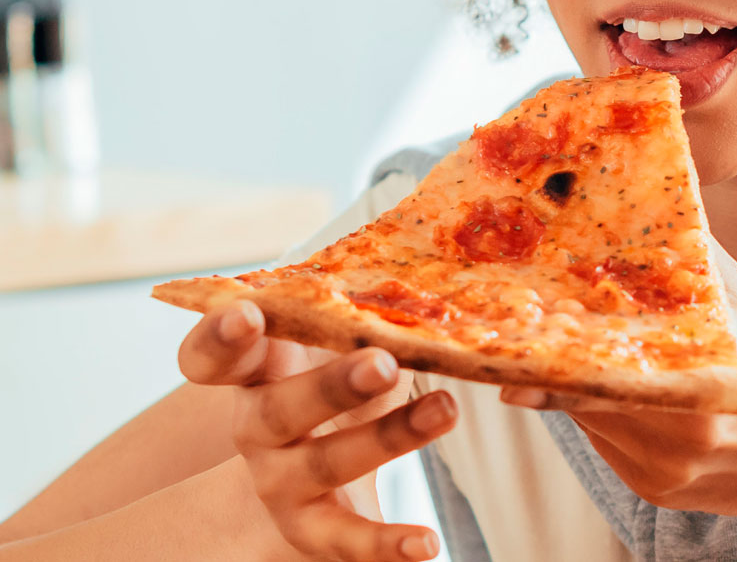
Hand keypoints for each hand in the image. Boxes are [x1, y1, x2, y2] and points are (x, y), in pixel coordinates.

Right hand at [178, 301, 455, 560]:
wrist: (304, 475)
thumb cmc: (326, 385)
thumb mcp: (329, 348)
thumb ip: (349, 317)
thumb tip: (420, 278)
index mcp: (254, 375)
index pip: (215, 357)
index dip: (221, 336)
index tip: (248, 313)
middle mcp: (257, 431)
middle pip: (280, 411)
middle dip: (332, 387)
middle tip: (384, 363)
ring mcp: (281, 484)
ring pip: (325, 466)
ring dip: (388, 438)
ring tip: (445, 409)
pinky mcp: (314, 530)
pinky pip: (348, 541)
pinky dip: (388, 546)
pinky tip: (426, 544)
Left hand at [499, 244, 736, 518]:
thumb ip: (701, 263)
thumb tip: (655, 202)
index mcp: (702, 383)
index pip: (602, 360)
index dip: (556, 336)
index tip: (523, 311)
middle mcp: (678, 437)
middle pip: (583, 390)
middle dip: (552, 356)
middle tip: (518, 325)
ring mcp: (664, 471)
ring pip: (588, 418)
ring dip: (570, 382)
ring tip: (548, 345)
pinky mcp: (659, 493)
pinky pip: (607, 445)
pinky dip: (597, 412)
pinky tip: (603, 384)